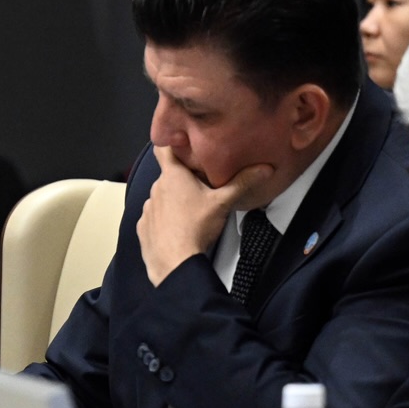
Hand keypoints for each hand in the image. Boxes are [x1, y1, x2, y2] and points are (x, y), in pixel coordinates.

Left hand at [137, 146, 275, 286]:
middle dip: (181, 179)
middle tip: (200, 185)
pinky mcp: (143, 228)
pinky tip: (179, 228)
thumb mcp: (223, 202)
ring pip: (161, 198)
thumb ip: (243, 182)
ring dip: (173, 201)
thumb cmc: (196, 228)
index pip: (163, 148)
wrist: (175, 264)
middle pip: (167, 176)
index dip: (170, 143)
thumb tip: (265, 168)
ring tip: (191, 211)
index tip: (180, 144)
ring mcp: (147, 209)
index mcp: (172, 176)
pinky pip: (154, 218)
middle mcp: (156, 189)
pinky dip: (164, 220)